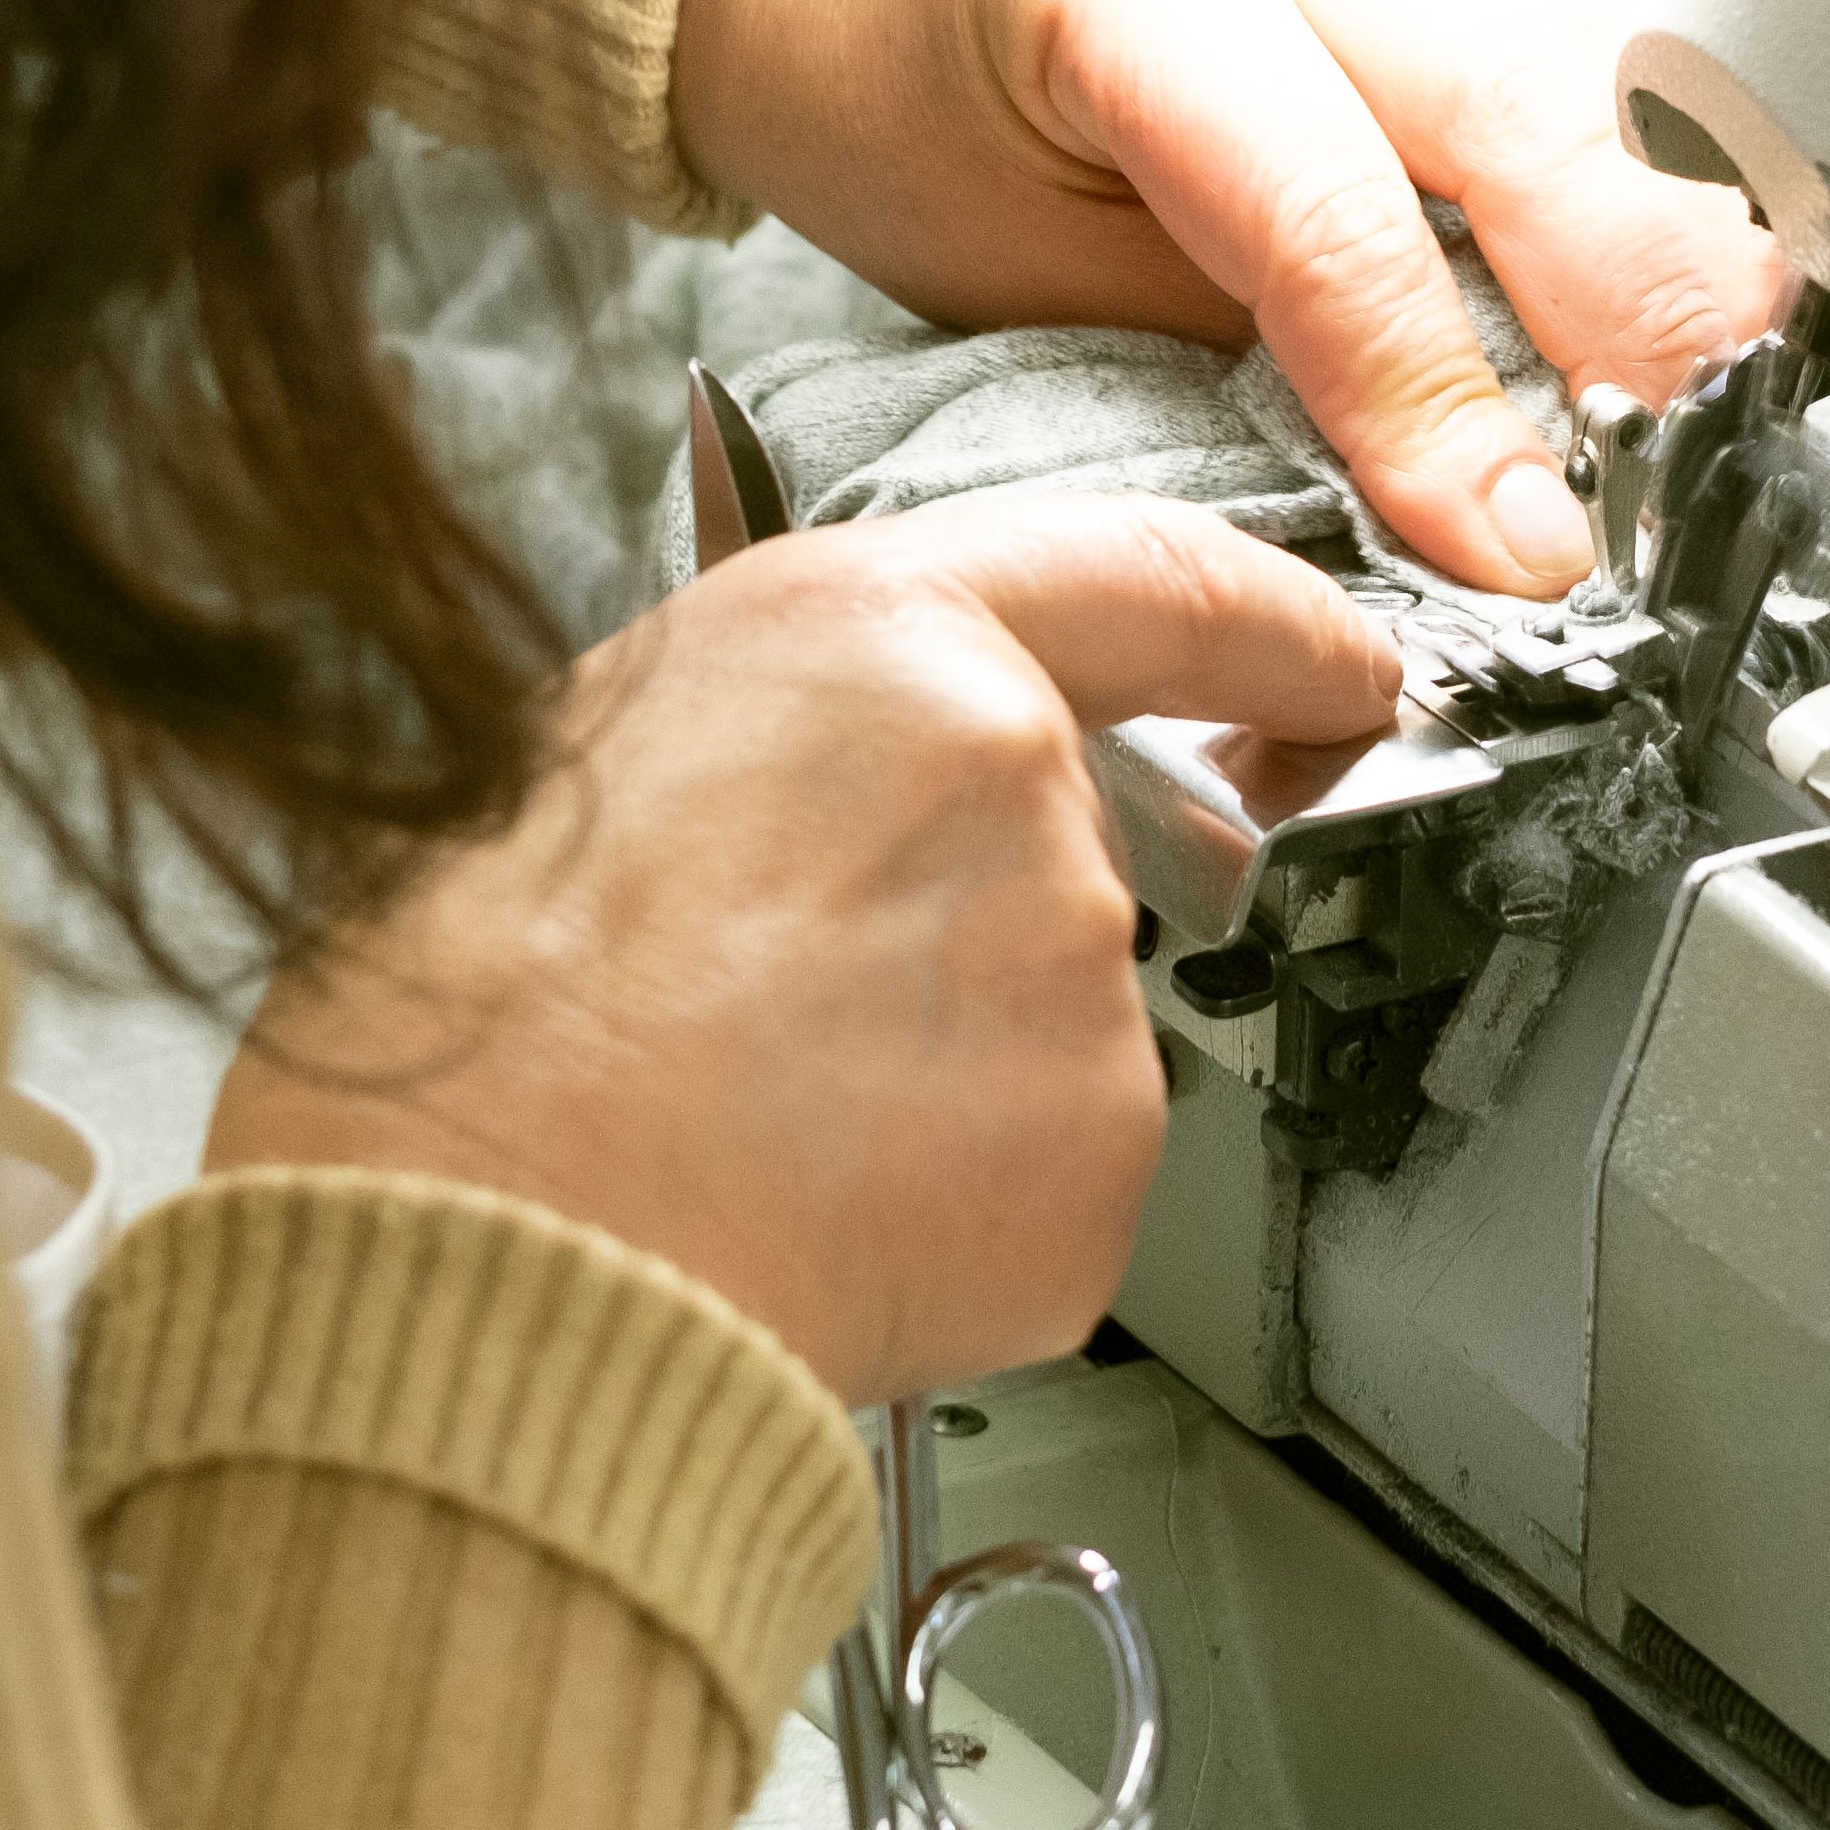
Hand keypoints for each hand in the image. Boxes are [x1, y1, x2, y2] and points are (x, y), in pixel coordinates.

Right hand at [204, 491, 1393, 1400]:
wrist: (488, 1249)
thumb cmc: (484, 1021)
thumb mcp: (602, 749)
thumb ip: (801, 726)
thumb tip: (848, 775)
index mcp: (876, 637)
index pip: (1157, 580)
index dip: (1278, 626)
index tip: (1345, 667)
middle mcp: (1012, 780)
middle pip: (1078, 841)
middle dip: (972, 932)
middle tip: (787, 1008)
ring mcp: (1076, 971)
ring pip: (1060, 1017)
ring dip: (954, 1075)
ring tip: (764, 1118)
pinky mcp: (1102, 1151)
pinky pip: (1060, 1166)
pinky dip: (968, 1202)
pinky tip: (824, 1206)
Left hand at [671, 0, 1787, 595]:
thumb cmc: (894, 88)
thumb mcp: (1021, 269)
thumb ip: (1245, 360)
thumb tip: (1460, 498)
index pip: (1334, 208)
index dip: (1446, 401)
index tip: (1529, 552)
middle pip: (1526, 88)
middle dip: (1641, 301)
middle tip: (1687, 469)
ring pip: (1611, 28)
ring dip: (1690, 216)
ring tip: (1718, 383)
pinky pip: (1608, 0)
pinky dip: (1664, 137)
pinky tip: (1690, 252)